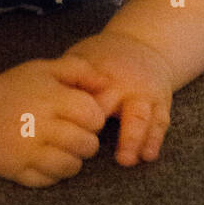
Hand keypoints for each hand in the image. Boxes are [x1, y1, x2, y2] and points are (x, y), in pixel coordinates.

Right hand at [0, 56, 109, 187]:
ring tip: (62, 147)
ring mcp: (26, 151)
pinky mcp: (16, 170)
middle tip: (74, 133)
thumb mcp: (44, 68)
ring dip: (73, 159)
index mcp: (49, 98)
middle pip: (86, 145)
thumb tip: (106, 83)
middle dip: (87, 140)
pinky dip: (53, 173)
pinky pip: (49, 180)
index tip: (83, 116)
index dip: (94, 117)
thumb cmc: (15, 88)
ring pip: (71, 167)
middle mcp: (38, 125)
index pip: (93, 116)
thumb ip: (78, 70)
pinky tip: (46, 158)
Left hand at [57, 31, 173, 165]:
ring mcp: (146, 93)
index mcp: (103, 74)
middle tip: (96, 150)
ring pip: (143, 118)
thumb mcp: (82, 57)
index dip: (79, 115)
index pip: (90, 97)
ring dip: (136, 140)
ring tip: (128, 160)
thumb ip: (66, 78)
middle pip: (116, 106)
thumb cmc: (103, 57)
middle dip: (110, 128)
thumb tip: (42, 101)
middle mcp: (126, 84)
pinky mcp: (161, 103)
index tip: (67, 132)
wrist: (143, 44)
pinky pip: (160, 122)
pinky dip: (154, 140)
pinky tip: (148, 156)